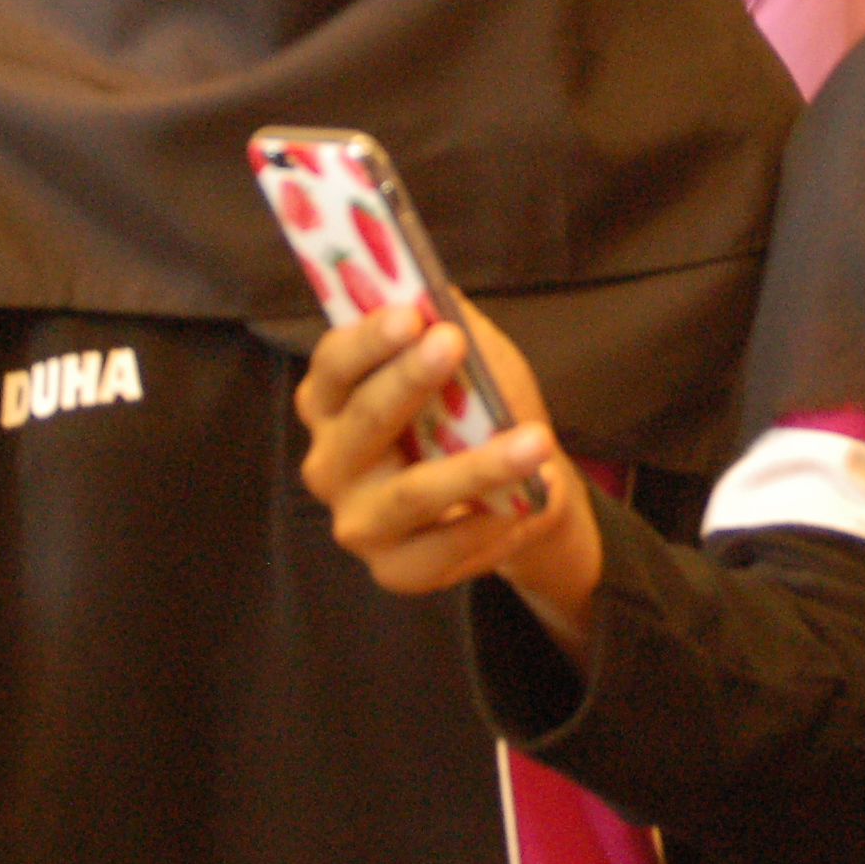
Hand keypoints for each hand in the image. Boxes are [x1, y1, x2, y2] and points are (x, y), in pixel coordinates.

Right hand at [298, 299, 604, 662]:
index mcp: (332, 403)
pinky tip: (528, 503)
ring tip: (534, 441)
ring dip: (476, 466)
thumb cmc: (478, 413)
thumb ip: (451, 325)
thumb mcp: (471, 360)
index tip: (410, 314)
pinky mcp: (392, 570)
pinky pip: (440, 550)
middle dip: (407, 381)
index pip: (333, 366)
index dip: (368, 339)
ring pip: (411, 494)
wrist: (517, 492)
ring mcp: (357, 521)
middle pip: (362, 421)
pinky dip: (490, 525)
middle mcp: (330, 463)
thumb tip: (438, 294)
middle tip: (453, 344)